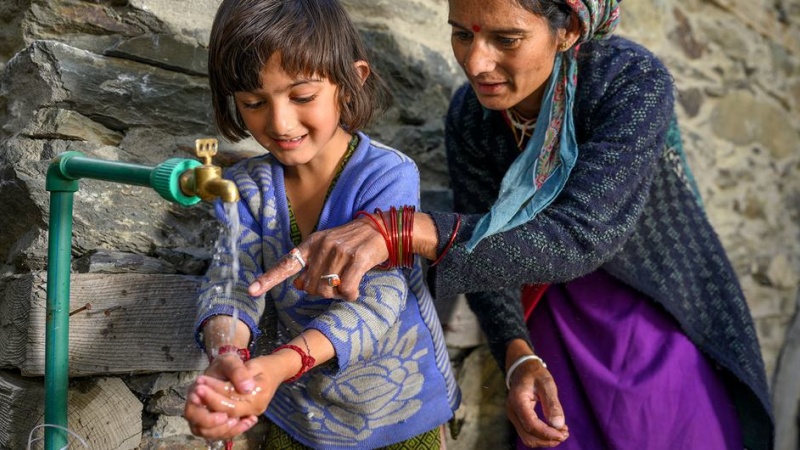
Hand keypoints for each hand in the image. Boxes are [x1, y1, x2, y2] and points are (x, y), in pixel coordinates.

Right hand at [184, 354, 259, 439]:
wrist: (233, 368)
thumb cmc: (228, 364)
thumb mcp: (231, 361)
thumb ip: (237, 371)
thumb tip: (247, 387)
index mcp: (195, 392)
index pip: (194, 411)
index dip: (207, 416)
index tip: (223, 414)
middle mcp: (197, 407)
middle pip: (199, 427)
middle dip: (216, 426)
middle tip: (233, 419)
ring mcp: (206, 416)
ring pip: (209, 433)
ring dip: (225, 430)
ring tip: (244, 421)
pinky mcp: (218, 420)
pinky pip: (221, 432)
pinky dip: (234, 430)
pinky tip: (250, 421)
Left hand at [248, 217, 387, 300]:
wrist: (381, 229)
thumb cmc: (353, 242)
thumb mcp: (328, 247)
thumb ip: (312, 265)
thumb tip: (298, 285)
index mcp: (312, 243)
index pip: (287, 263)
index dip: (269, 278)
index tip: (252, 290)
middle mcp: (323, 246)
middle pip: (310, 287)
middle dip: (322, 292)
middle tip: (336, 284)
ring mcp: (340, 252)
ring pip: (327, 290)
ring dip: (338, 294)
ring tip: (348, 283)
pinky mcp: (357, 259)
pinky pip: (346, 289)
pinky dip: (350, 295)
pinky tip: (355, 289)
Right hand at [506, 358, 567, 447]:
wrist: (522, 369)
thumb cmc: (535, 374)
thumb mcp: (547, 383)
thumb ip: (552, 404)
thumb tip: (559, 425)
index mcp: (517, 400)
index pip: (531, 424)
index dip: (547, 433)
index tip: (563, 433)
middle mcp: (512, 411)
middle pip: (529, 436)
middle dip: (548, 440)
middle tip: (565, 434)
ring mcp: (513, 417)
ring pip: (528, 438)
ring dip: (545, 440)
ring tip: (562, 433)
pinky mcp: (518, 419)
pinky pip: (529, 434)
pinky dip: (542, 436)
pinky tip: (554, 430)